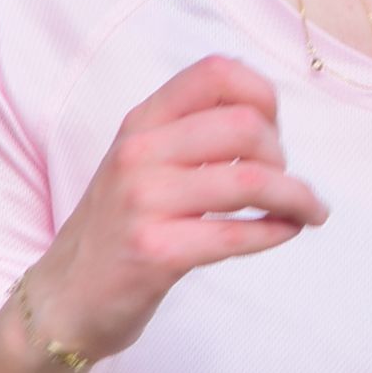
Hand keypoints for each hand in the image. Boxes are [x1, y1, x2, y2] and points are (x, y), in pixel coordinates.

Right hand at [6, 54, 329, 365]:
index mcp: (140, 123)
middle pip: (245, 125)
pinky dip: (276, 231)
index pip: (215, 73)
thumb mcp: (140, 165)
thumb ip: (189, 135)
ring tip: (307, 211)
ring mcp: (143, 202)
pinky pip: (237, 234)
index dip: (262, 96)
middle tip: (283, 184)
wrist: (64, 299)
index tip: (274, 129)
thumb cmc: (119, 230)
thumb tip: (265, 119)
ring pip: (250, 179)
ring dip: (296, 197)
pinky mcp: (154, 252)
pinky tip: (284, 231)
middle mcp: (139, 153)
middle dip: (281, 156)